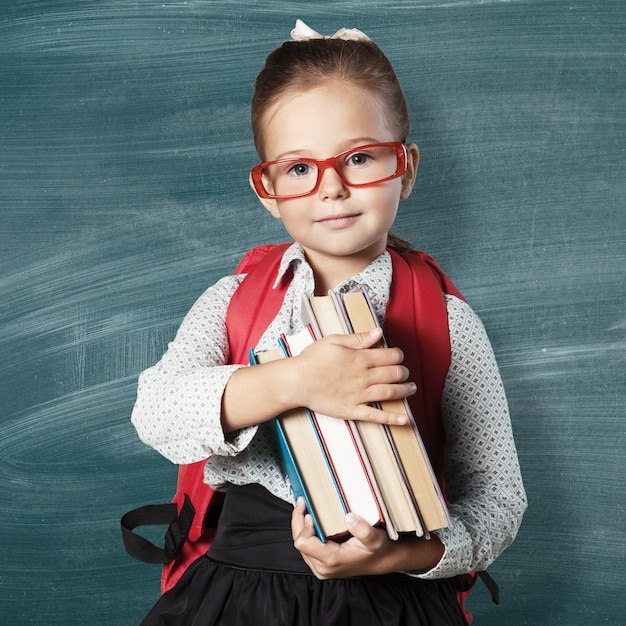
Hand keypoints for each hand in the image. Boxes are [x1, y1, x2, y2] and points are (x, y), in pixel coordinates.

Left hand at [291, 497, 391, 578]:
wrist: (380, 561)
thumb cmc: (377, 550)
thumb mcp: (376, 539)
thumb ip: (363, 530)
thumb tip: (349, 518)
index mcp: (332, 559)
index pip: (304, 542)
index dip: (304, 524)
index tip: (310, 511)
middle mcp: (323, 567)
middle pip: (299, 542)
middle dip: (298, 521)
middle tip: (302, 502)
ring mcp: (320, 567)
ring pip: (301, 545)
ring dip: (301, 526)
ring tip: (305, 509)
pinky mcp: (321, 565)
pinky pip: (306, 548)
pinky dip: (306, 532)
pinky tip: (311, 520)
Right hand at [293, 328, 416, 425]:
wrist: (296, 381)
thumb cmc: (312, 359)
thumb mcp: (334, 341)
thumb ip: (358, 338)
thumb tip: (378, 333)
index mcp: (360, 358)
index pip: (390, 356)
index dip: (398, 356)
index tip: (398, 356)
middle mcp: (363, 377)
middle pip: (393, 374)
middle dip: (403, 372)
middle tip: (405, 373)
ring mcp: (359, 395)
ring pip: (389, 392)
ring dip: (404, 390)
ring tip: (411, 389)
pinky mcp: (352, 410)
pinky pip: (376, 416)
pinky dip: (392, 418)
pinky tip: (405, 419)